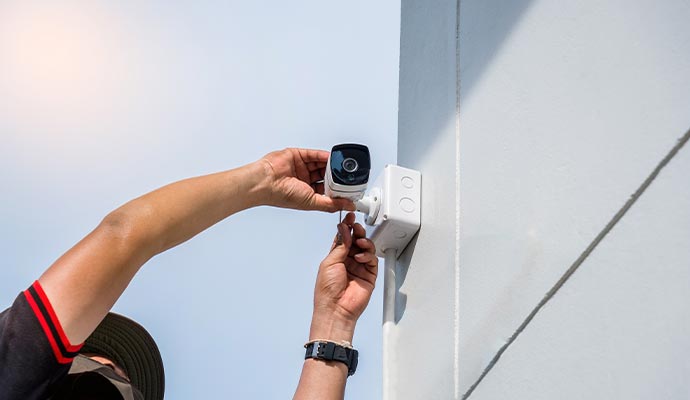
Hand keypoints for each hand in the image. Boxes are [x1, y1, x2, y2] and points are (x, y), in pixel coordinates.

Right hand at [259, 148, 354, 211]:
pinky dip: (323, 155)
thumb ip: (332, 204)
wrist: (266, 182)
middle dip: (336, 175)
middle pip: (325, 175)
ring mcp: (301, 168)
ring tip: (341, 165)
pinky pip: (313, 154)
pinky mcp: (297, 156)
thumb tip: (348, 206)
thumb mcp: (312, 202)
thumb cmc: (282, 195)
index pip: (327, 190)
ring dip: (331, 164)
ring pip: (320, 164)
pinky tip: (331, 157)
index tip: (349, 188)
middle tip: (347, 174)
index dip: (338, 189)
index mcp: (308, 193)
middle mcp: (305, 180)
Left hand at [310, 212, 377, 341]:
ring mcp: (359, 267)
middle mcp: (348, 261)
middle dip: (357, 231)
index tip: (349, 216)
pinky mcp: (369, 275)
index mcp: (336, 257)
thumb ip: (340, 245)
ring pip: (366, 248)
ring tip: (360, 242)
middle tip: (356, 226)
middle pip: (356, 240)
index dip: (347, 227)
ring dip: (364, 241)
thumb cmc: (327, 290)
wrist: (335, 308)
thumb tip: (344, 229)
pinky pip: (372, 260)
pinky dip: (368, 255)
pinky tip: (361, 257)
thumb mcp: (330, 262)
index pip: (344, 237)